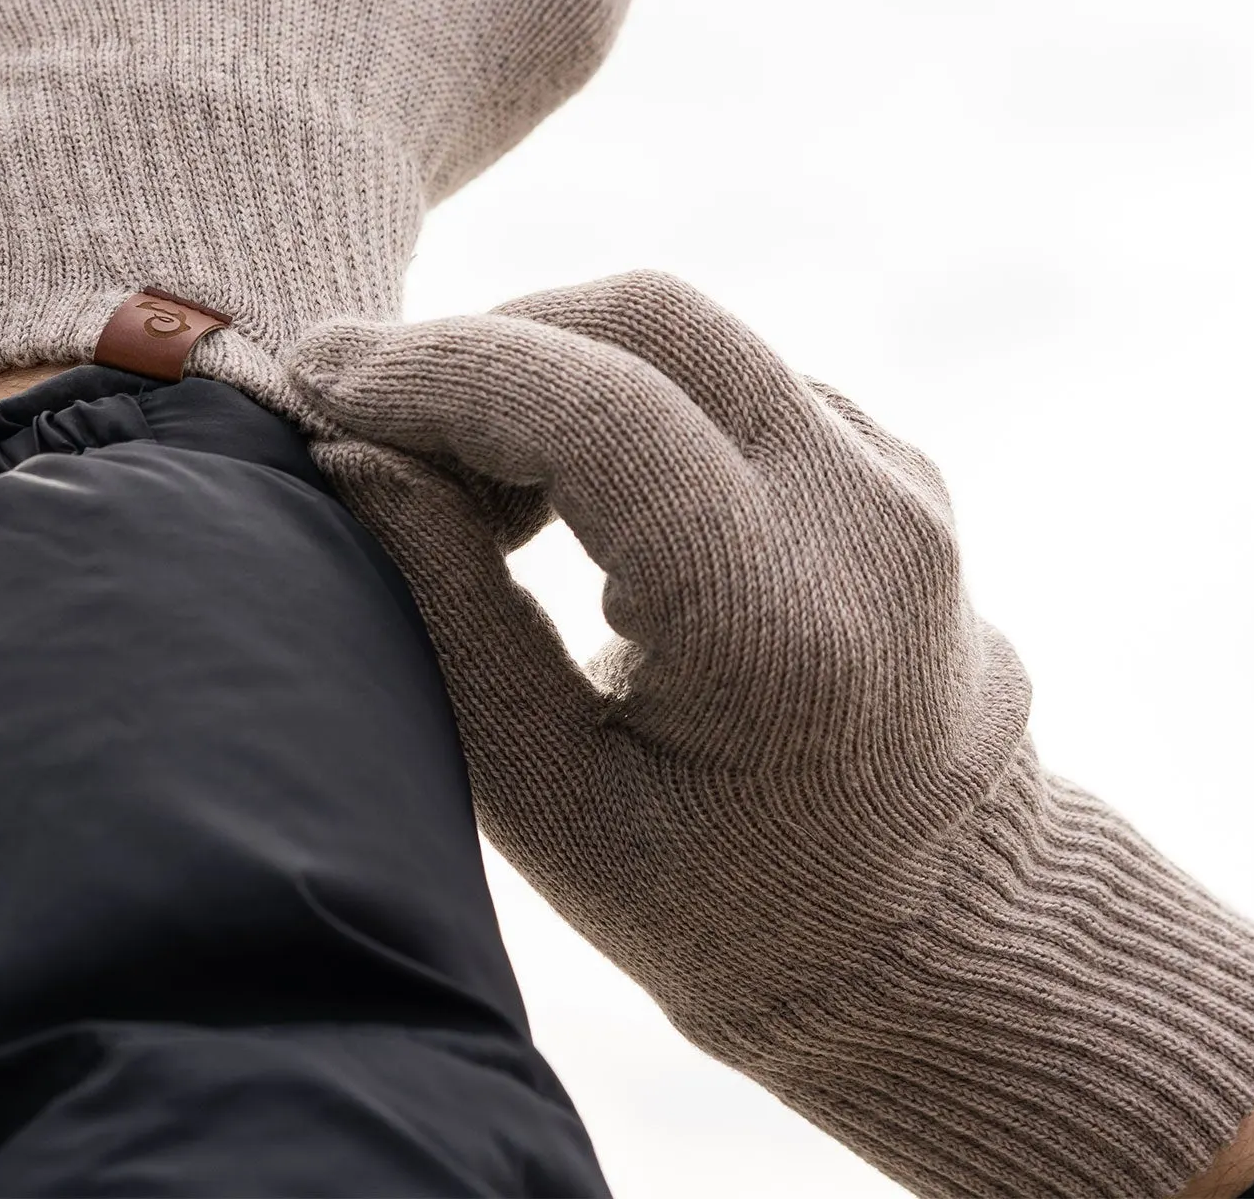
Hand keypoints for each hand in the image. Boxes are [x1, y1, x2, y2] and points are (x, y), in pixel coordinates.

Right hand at [293, 271, 1253, 1198]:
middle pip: (648, 322)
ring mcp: (893, 473)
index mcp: (785, 625)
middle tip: (369, 416)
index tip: (317, 378)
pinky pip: (726, 371)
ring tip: (461, 476)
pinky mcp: (885, 458)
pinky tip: (558, 486)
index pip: (599, 414)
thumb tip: (346, 453)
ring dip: (546, 362)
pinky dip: (615, 389)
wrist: (937, 930)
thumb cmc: (726, 904)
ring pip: (686, 330)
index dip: (440, 373)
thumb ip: (449, 615)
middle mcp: (866, 516)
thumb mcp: (555, 804)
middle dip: (484, 344)